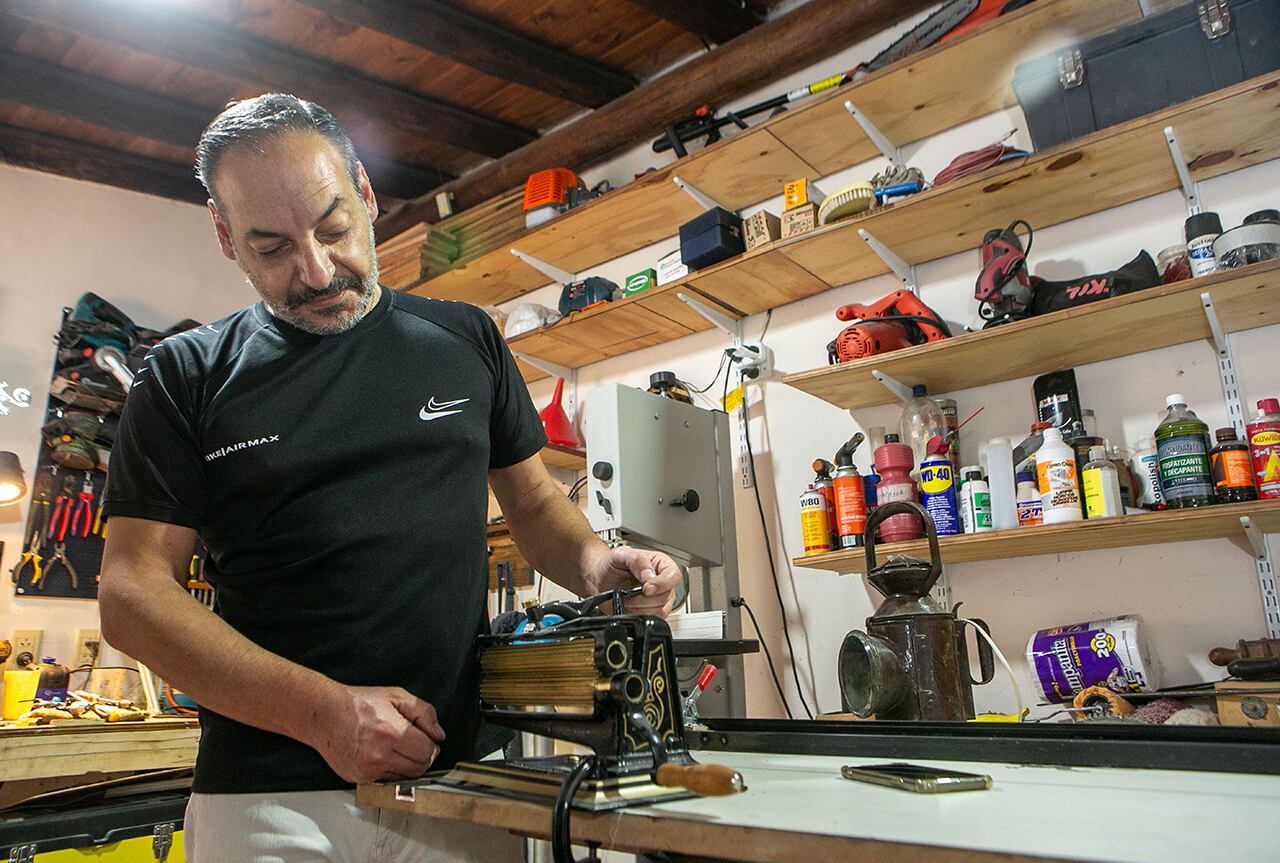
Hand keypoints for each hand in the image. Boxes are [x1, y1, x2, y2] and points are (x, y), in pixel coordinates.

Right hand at [309, 685, 445, 783]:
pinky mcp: (359, 779)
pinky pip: (386, 781)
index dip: (432, 745)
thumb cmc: (358, 703)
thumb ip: (424, 712)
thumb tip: (438, 734)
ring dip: (407, 765)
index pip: (427, 751)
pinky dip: (390, 770)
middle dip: (423, 756)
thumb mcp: (396, 696)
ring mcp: (368, 770)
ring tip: (398, 748)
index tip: (428, 739)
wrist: (324, 715)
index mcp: (392, 733)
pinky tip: (383, 755)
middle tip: (416, 744)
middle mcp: (380, 755)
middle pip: (419, 768)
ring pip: (404, 777)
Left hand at [586, 546, 681, 617]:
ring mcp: (659, 599)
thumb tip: (650, 577)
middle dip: (644, 598)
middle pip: (666, 596)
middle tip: (629, 592)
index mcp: (662, 564)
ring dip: (639, 607)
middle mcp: (663, 582)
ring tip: (627, 598)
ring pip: (660, 610)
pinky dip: (637, 615)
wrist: (600, 579)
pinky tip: (629, 606)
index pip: (673, 576)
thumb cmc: (611, 564)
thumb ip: (638, 561)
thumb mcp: (622, 554)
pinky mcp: (650, 612)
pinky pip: (651, 619)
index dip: (661, 584)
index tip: (646, 588)